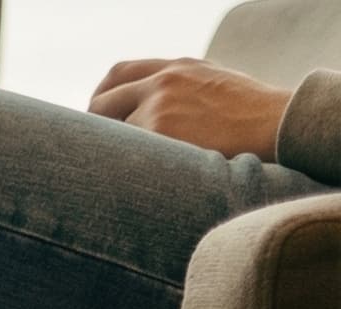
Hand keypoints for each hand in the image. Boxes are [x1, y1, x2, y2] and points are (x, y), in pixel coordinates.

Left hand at [89, 58, 291, 159]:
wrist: (277, 124)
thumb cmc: (251, 113)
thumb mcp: (213, 82)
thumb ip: (178, 87)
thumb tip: (144, 106)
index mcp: (175, 67)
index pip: (118, 74)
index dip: (101, 97)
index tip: (96, 117)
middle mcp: (162, 82)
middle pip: (102, 104)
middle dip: (95, 129)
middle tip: (97, 152)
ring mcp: (159, 106)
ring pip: (113, 134)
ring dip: (116, 153)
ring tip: (123, 170)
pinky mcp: (160, 132)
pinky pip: (127, 152)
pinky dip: (127, 166)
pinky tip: (136, 178)